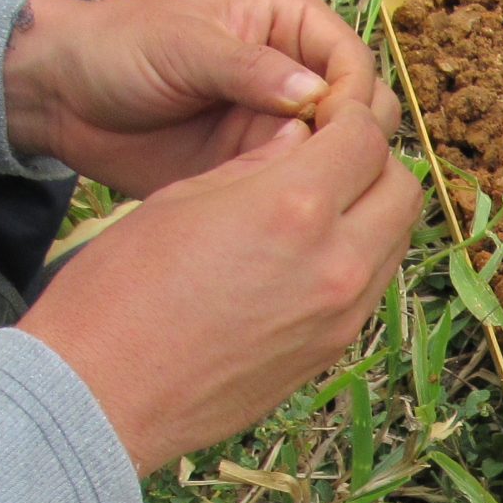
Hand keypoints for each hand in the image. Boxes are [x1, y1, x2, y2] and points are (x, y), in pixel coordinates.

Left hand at [2, 0, 399, 197]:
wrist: (65, 98)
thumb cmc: (119, 49)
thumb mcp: (181, 47)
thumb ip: (247, 68)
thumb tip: (315, 94)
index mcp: (293, 24)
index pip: (355, 63)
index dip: (350, 99)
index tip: (325, 132)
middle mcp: (302, 73)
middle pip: (363, 113)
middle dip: (348, 142)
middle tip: (309, 170)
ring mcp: (286, 125)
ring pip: (342, 158)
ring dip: (328, 177)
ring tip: (293, 194)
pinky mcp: (266, 167)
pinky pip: (305, 189)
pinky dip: (303, 203)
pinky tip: (284, 217)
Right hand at [19, 102, 420, 474]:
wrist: (100, 393)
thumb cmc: (119, 290)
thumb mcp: (180, 198)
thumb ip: (256, 164)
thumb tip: (302, 135)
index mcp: (294, 209)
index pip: (363, 137)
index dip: (347, 113)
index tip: (325, 109)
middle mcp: (335, 263)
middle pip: (402, 189)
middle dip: (376, 159)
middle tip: (333, 150)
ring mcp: (342, 314)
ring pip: (397, 240)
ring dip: (375, 209)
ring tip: (326, 198)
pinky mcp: (333, 351)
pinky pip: (373, 286)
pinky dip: (360, 255)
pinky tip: (313, 249)